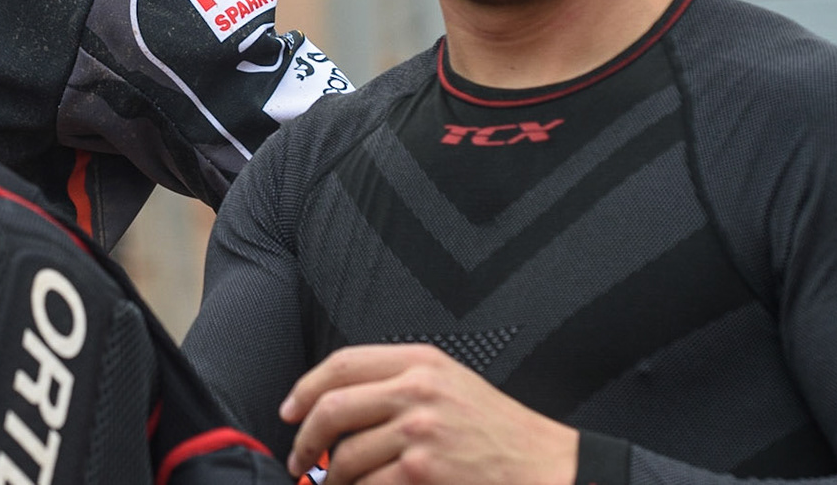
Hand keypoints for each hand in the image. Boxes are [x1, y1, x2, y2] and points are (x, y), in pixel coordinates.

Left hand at [280, 344, 577, 484]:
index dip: (306, 388)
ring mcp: (419, 431)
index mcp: (421, 362)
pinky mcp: (422, 471)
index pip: (343, 363)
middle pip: (334, 407)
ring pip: (346, 455)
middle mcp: (417, 389)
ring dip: (331, 479)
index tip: (290, 411)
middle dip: (306, 438)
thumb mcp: (453, 386)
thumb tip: (341, 403)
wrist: (545, 467)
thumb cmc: (499, 432)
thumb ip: (402, 381)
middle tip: (299, 458)